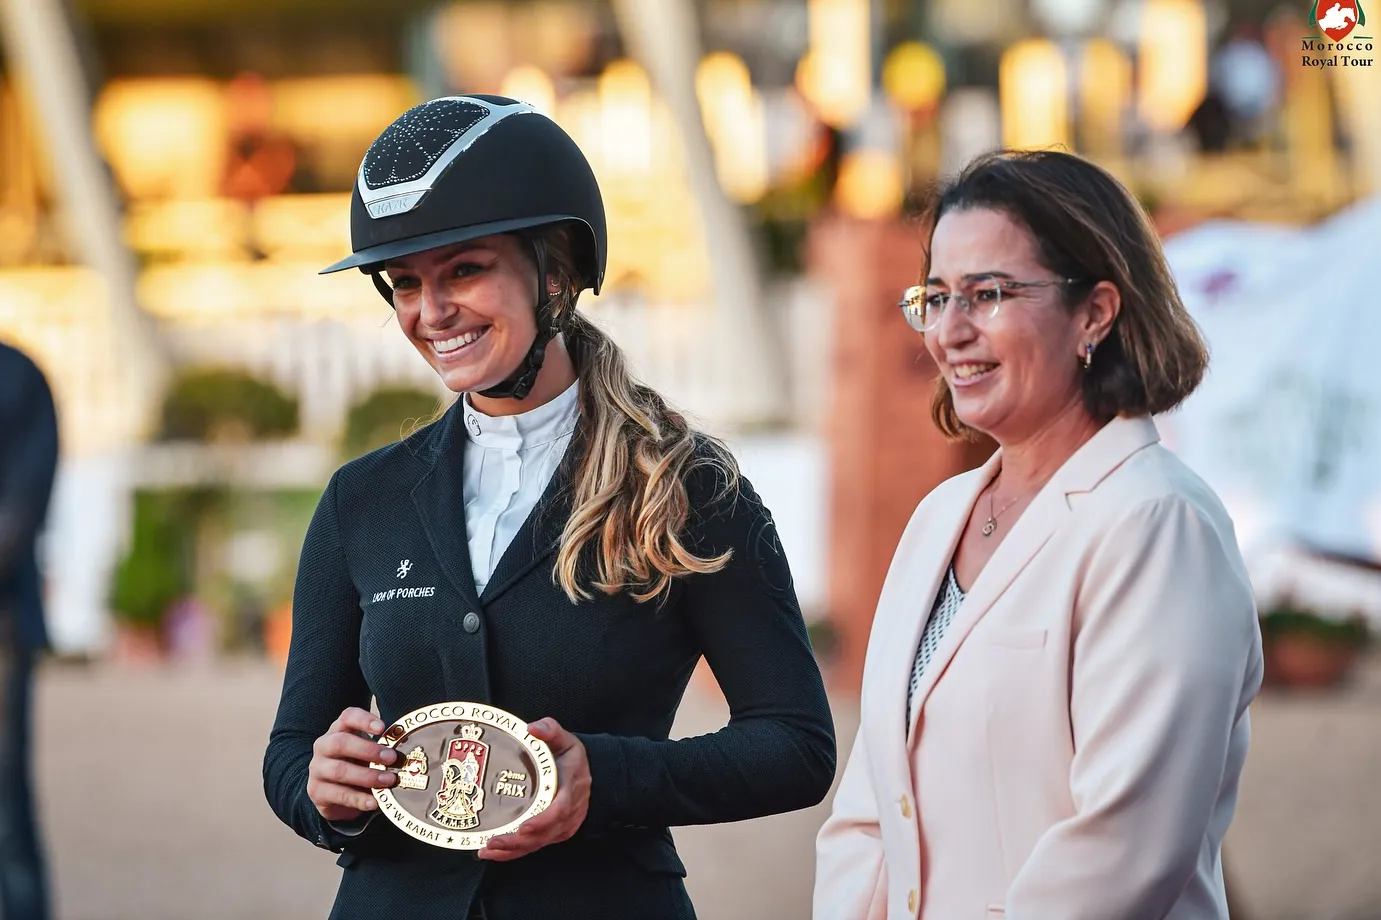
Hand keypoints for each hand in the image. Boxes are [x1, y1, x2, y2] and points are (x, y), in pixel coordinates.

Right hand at [307, 707, 398, 822]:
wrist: (330, 791)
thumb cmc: (355, 764)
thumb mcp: (366, 753)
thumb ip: (381, 750)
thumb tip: (406, 756)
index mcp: (338, 730)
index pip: (348, 717)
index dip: (364, 720)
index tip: (382, 728)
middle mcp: (324, 746)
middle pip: (341, 743)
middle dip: (368, 750)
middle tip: (391, 758)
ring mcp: (317, 769)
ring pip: (339, 770)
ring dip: (367, 776)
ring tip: (388, 781)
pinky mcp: (317, 791)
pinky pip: (338, 795)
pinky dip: (359, 799)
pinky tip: (374, 802)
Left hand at [478, 718, 590, 861]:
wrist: (587, 773)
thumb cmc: (571, 757)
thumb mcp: (565, 738)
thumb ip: (550, 730)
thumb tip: (532, 728)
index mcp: (571, 787)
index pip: (560, 809)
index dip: (542, 821)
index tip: (523, 826)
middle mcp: (568, 812)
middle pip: (544, 833)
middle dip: (517, 842)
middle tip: (492, 842)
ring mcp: (562, 826)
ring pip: (538, 843)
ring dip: (512, 850)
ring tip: (487, 850)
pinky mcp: (554, 834)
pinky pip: (535, 846)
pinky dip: (515, 852)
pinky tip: (494, 853)